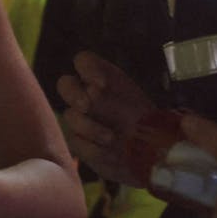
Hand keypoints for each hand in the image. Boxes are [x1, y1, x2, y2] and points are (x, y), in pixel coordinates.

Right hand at [55, 51, 154, 185]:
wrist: (151, 156)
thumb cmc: (148, 125)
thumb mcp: (137, 106)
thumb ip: (115, 97)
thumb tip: (92, 90)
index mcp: (104, 79)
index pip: (84, 61)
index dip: (87, 68)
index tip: (101, 84)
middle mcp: (88, 95)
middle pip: (65, 84)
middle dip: (73, 94)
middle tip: (86, 106)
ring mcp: (80, 119)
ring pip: (70, 116)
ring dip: (90, 127)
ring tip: (111, 138)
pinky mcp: (79, 142)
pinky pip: (76, 142)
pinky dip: (93, 148)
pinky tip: (109, 153)